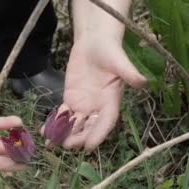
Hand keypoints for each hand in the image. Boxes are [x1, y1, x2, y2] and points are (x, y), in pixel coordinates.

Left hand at [53, 36, 146, 150]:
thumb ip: (129, 73)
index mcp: (112, 101)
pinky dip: (54, 123)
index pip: (106, 122)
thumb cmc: (110, 50)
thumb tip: (144, 82)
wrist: (94, 41)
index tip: (89, 146)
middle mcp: (98, 107)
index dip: (98, 134)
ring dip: (64, 135)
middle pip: (89, 127)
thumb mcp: (120, 60)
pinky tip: (44, 131)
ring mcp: (84, 105)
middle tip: (67, 145)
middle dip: (78, 137)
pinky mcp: (71, 99)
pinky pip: (62, 114)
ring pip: (74, 124)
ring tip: (51, 144)